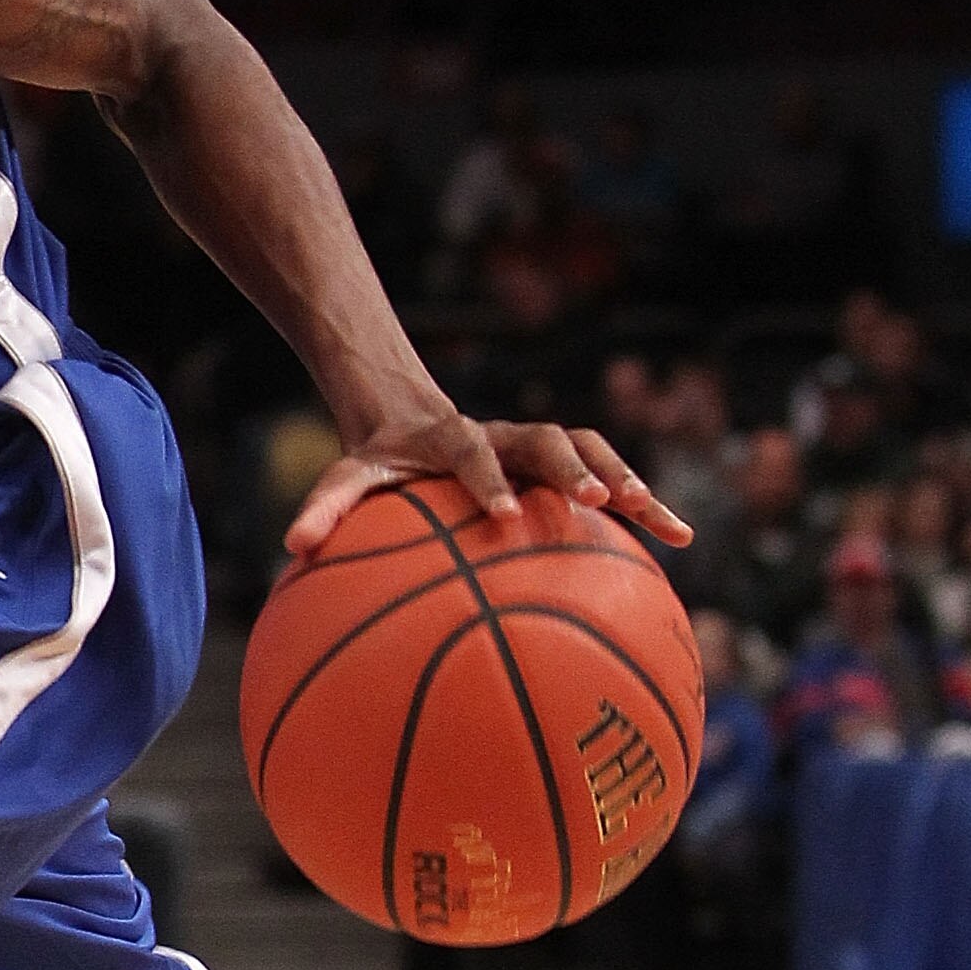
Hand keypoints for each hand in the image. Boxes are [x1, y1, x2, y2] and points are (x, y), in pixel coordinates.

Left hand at [285, 404, 690, 559]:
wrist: (414, 422)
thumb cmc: (381, 463)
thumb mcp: (348, 478)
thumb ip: (324, 508)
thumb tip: (290, 547)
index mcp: (453, 438)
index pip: (472, 449)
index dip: (486, 478)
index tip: (500, 514)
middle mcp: (505, 436)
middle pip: (549, 439)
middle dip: (575, 469)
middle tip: (597, 503)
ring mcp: (539, 447)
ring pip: (593, 451)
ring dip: (628, 483)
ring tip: (665, 524)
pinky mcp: (564, 466)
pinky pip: (612, 481)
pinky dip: (645, 506)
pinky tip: (680, 543)